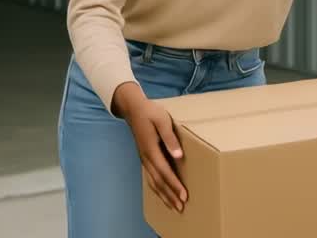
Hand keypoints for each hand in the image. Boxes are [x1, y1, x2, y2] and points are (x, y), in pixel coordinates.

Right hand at [114, 83, 186, 212]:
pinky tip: (162, 194)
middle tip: (181, 208)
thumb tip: (179, 156)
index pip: (165, 172)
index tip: (184, 196)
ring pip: (153, 182)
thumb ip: (170, 138)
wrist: (132, 108)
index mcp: (151, 149)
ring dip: (163, 195)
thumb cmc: (150, 112)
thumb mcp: (162, 120)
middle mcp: (146, 157)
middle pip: (158, 181)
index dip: (174, 185)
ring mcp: (144, 159)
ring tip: (173, 207)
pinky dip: (157, 188)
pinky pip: (150, 177)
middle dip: (170, 196)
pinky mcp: (144, 158)